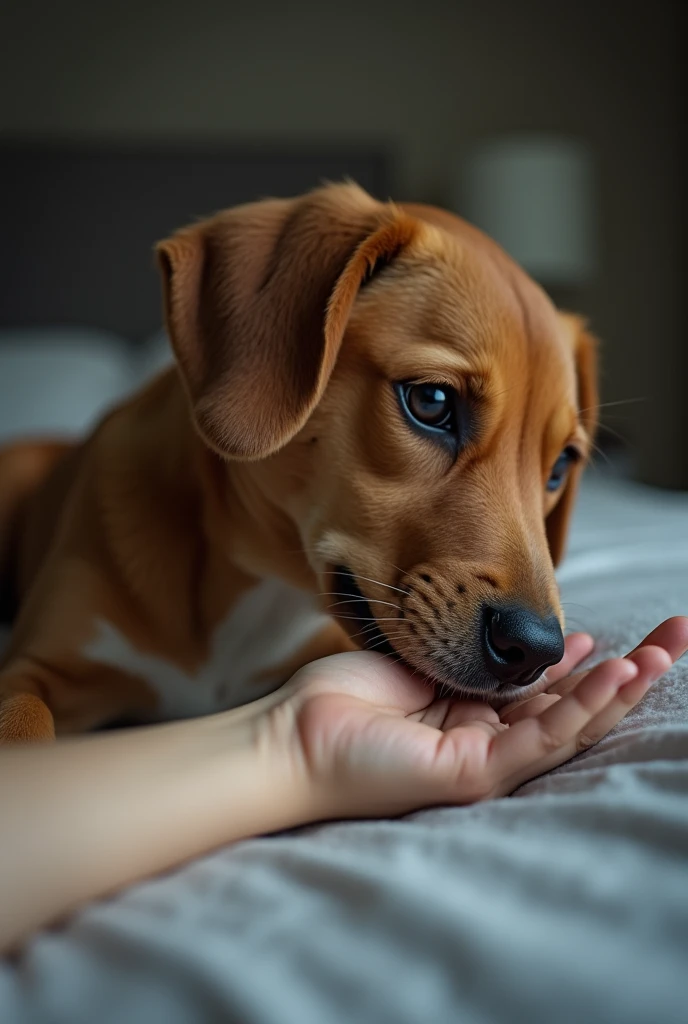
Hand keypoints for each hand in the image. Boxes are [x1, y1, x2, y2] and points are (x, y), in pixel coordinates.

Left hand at [272, 617, 687, 818]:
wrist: (293, 735)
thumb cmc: (343, 698)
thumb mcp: (420, 660)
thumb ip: (472, 651)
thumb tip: (523, 631)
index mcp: (475, 712)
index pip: (547, 689)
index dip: (588, 663)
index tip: (620, 633)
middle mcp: (488, 736)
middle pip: (571, 705)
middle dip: (626, 674)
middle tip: (676, 638)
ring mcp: (484, 758)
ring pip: (568, 726)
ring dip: (619, 692)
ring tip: (662, 657)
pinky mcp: (473, 772)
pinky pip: (539, 741)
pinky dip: (582, 711)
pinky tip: (618, 680)